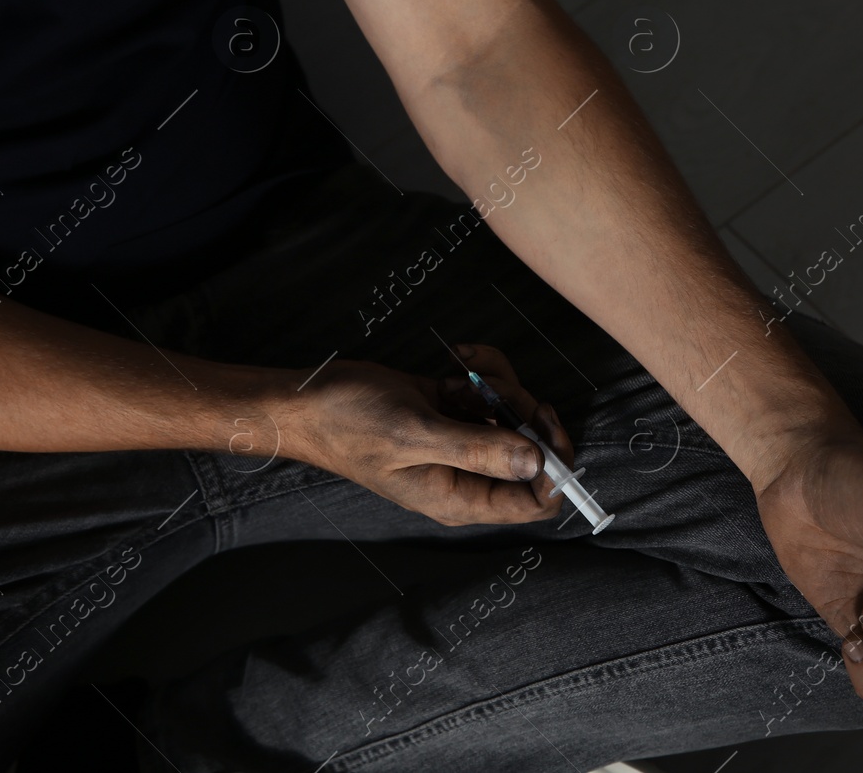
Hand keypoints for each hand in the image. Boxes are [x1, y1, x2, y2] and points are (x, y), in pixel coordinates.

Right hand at [281, 343, 572, 526]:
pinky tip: (455, 361)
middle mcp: (466, 474)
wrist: (308, 400)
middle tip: (492, 388)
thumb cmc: (351, 424)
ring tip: (463, 369)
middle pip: (531, 450)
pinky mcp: (450, 412)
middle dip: (520, 409)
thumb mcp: (416, 435)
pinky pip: (487, 393)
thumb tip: (537, 462)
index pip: (535, 502)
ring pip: (511, 414)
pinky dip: (479, 372)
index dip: (554, 467)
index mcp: (460, 498)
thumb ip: (479, 450)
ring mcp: (459, 441)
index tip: (542, 424)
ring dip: (497, 383)